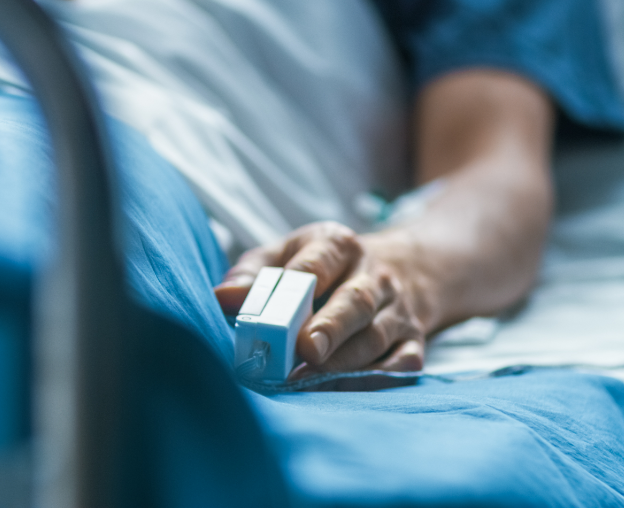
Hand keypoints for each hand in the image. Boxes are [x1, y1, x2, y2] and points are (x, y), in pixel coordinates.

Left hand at [214, 222, 431, 373]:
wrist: (395, 270)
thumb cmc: (321, 267)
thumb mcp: (284, 254)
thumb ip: (252, 274)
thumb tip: (222, 298)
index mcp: (338, 245)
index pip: (320, 261)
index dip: (302, 282)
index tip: (281, 310)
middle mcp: (374, 275)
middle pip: (355, 301)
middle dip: (330, 327)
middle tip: (306, 350)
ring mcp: (397, 309)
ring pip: (375, 336)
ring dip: (344, 361)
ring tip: (309, 379)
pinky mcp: (413, 340)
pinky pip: (401, 364)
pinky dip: (373, 379)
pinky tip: (343, 390)